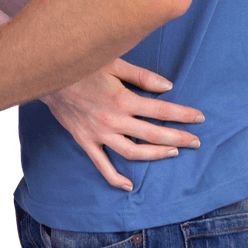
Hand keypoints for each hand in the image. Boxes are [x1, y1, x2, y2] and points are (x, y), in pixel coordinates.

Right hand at [42, 58, 204, 189]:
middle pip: (152, 134)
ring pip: (133, 152)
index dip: (182, 114)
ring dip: (156, 155)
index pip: (160, 109)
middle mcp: (113, 120)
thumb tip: (168, 87)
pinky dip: (115, 178)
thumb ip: (142, 76)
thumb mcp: (113, 62)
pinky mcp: (85, 141)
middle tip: (196, 142)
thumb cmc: (82, 65)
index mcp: (122, 99)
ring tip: (172, 152)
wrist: (48, 75)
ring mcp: (99, 134)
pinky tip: (129, 185)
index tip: (199, 118)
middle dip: (178, 138)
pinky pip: (102, 165)